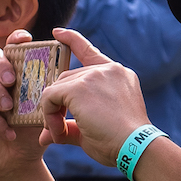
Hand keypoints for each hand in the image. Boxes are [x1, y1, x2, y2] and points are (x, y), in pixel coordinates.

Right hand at [0, 32, 52, 180]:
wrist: (17, 163)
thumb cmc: (30, 133)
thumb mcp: (44, 112)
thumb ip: (50, 95)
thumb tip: (62, 82)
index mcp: (12, 73)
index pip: (11, 47)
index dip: (16, 39)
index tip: (26, 40)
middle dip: (1, 63)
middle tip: (12, 80)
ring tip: (10, 109)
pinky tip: (7, 131)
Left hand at [33, 27, 151, 163]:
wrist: (136, 148)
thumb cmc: (120, 143)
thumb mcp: (94, 130)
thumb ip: (69, 127)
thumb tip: (44, 137)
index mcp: (117, 75)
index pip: (89, 51)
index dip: (72, 39)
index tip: (57, 33)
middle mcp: (108, 70)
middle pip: (66, 78)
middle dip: (58, 102)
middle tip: (57, 129)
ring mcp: (94, 75)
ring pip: (57, 88)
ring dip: (53, 112)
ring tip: (59, 134)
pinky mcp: (80, 87)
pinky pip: (50, 97)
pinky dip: (49, 116)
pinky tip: (58, 132)